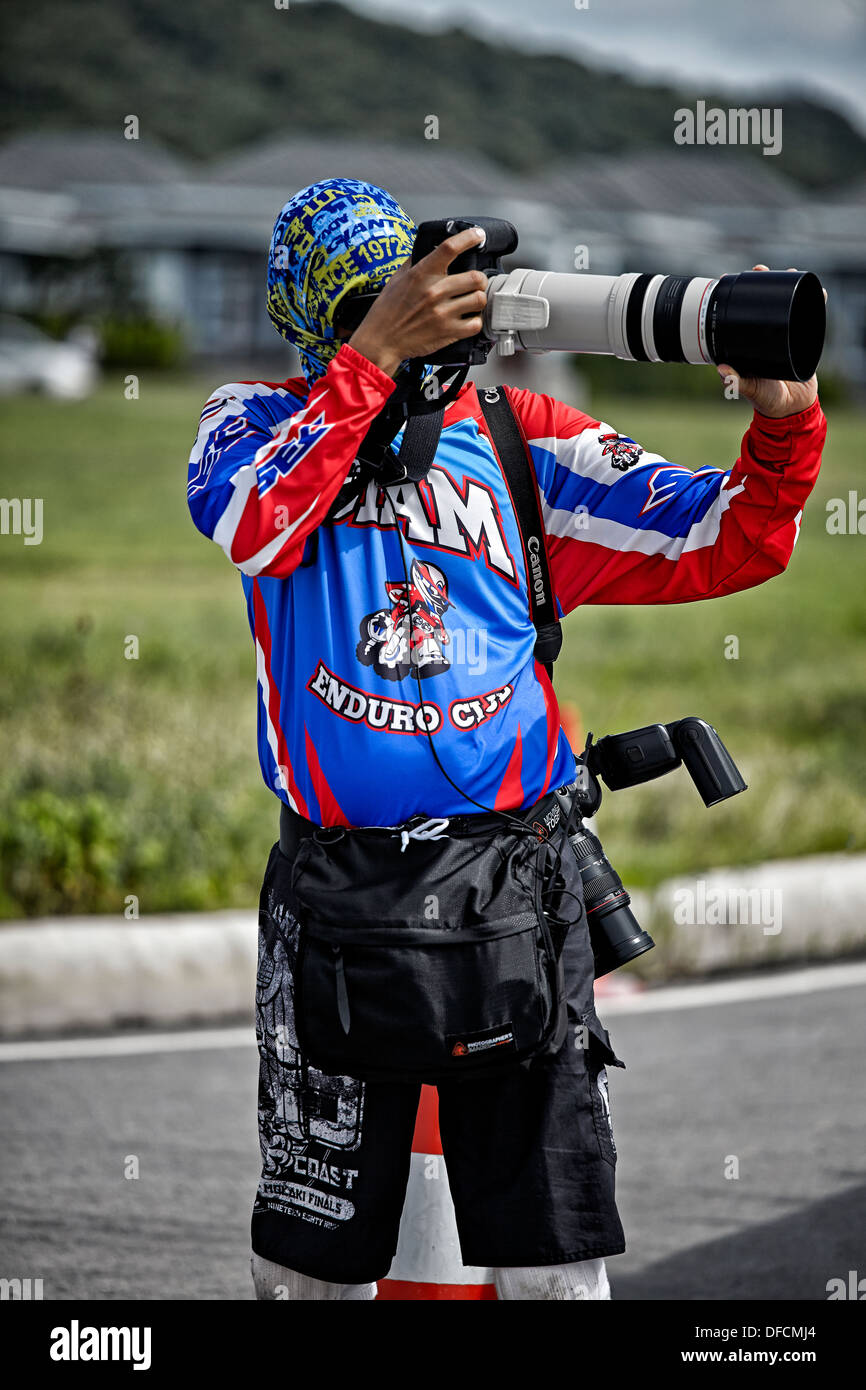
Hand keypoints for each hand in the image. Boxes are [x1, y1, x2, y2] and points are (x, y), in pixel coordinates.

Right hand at [347, 226, 488, 376]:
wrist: (381, 340)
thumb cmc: (387, 311)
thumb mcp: (397, 278)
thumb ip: (415, 263)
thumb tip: (429, 249)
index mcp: (422, 274)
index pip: (450, 247)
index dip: (469, 238)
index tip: (478, 235)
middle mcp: (434, 291)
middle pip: (476, 277)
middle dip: (479, 279)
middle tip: (474, 283)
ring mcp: (442, 313)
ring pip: (479, 300)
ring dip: (478, 300)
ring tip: (471, 302)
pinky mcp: (447, 332)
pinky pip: (475, 324)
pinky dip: (475, 322)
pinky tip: (467, 320)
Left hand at [717, 264, 825, 418]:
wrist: (792, 409)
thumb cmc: (766, 400)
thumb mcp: (750, 389)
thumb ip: (736, 381)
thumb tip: (721, 369)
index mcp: (745, 343)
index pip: (737, 313)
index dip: (735, 296)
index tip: (728, 277)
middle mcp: (762, 335)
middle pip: (761, 303)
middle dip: (762, 283)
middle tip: (760, 268)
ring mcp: (782, 335)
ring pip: (784, 305)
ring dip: (787, 286)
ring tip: (790, 271)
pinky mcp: (801, 339)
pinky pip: (807, 317)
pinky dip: (814, 303)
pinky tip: (819, 292)